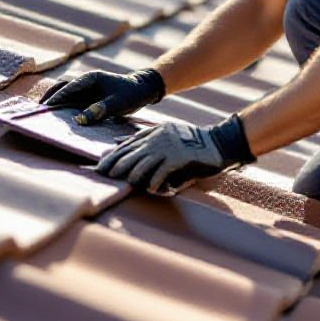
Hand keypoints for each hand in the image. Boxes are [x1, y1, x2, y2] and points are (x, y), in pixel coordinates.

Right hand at [40, 68, 164, 121]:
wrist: (142, 90)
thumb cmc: (130, 94)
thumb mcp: (117, 103)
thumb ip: (100, 110)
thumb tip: (80, 120)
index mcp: (91, 78)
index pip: (69, 87)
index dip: (57, 97)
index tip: (46, 107)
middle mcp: (85, 81)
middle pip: (62, 87)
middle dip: (50, 98)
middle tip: (38, 111)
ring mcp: (86, 89)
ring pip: (65, 93)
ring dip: (54, 101)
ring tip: (43, 114)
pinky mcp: (88, 96)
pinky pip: (72, 101)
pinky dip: (63, 106)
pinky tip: (57, 117)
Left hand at [96, 114, 254, 194]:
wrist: (219, 142)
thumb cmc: (192, 142)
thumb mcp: (166, 134)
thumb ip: (144, 137)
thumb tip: (118, 142)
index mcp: (155, 132)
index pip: (128, 144)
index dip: (113, 155)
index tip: (100, 165)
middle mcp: (159, 138)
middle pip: (131, 153)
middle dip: (115, 165)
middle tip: (103, 175)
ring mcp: (169, 147)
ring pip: (143, 163)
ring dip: (134, 175)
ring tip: (128, 184)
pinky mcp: (180, 157)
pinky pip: (162, 172)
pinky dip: (155, 182)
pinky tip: (152, 189)